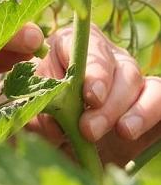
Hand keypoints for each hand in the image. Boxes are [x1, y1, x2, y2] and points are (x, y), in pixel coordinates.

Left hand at [30, 24, 160, 165]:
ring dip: (130, 109)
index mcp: (69, 46)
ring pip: (139, 81)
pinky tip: (130, 131)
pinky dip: (149, 113)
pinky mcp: (148, 99)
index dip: (94, 71)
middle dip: (108, 101)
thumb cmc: (46, 115)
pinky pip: (159, 97)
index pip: (87, 46)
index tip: (91, 97)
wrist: (63, 139)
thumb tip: (55, 124)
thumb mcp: (36, 110)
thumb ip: (42, 112)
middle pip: (117, 67)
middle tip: (89, 129)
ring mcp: (127, 76)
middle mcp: (103, 56)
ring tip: (119, 132)